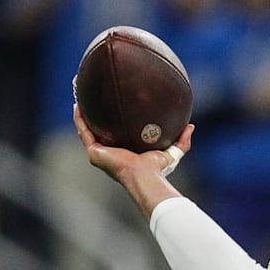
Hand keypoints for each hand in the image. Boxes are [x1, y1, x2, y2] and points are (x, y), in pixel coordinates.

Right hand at [73, 103, 192, 184]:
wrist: (145, 176)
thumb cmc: (157, 170)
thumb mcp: (172, 152)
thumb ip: (182, 141)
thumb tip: (191, 126)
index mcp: (123, 151)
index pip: (116, 132)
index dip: (112, 119)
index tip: (113, 104)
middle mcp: (109, 151)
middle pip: (98, 128)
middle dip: (94, 112)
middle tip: (93, 95)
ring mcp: (99, 152)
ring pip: (86, 127)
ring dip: (83, 111)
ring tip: (80, 93)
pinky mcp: (94, 152)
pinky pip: (84, 131)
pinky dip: (80, 118)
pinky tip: (78, 103)